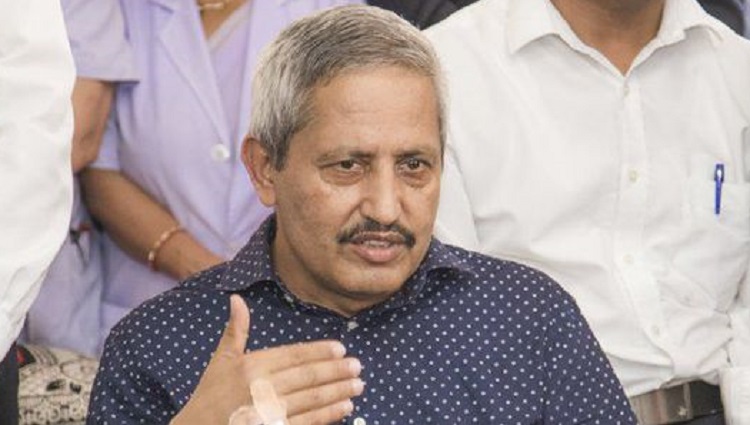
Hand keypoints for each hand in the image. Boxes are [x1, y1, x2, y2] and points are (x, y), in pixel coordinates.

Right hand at [171, 295, 363, 424]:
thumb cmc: (210, 396)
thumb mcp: (221, 361)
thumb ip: (235, 330)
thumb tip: (237, 298)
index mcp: (251, 367)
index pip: (294, 355)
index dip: (320, 352)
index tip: (341, 349)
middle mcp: (261, 389)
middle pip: (308, 376)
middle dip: (337, 371)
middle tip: (358, 366)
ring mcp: (268, 413)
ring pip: (312, 400)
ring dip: (339, 392)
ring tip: (358, 385)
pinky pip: (308, 422)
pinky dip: (329, 414)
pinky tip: (345, 407)